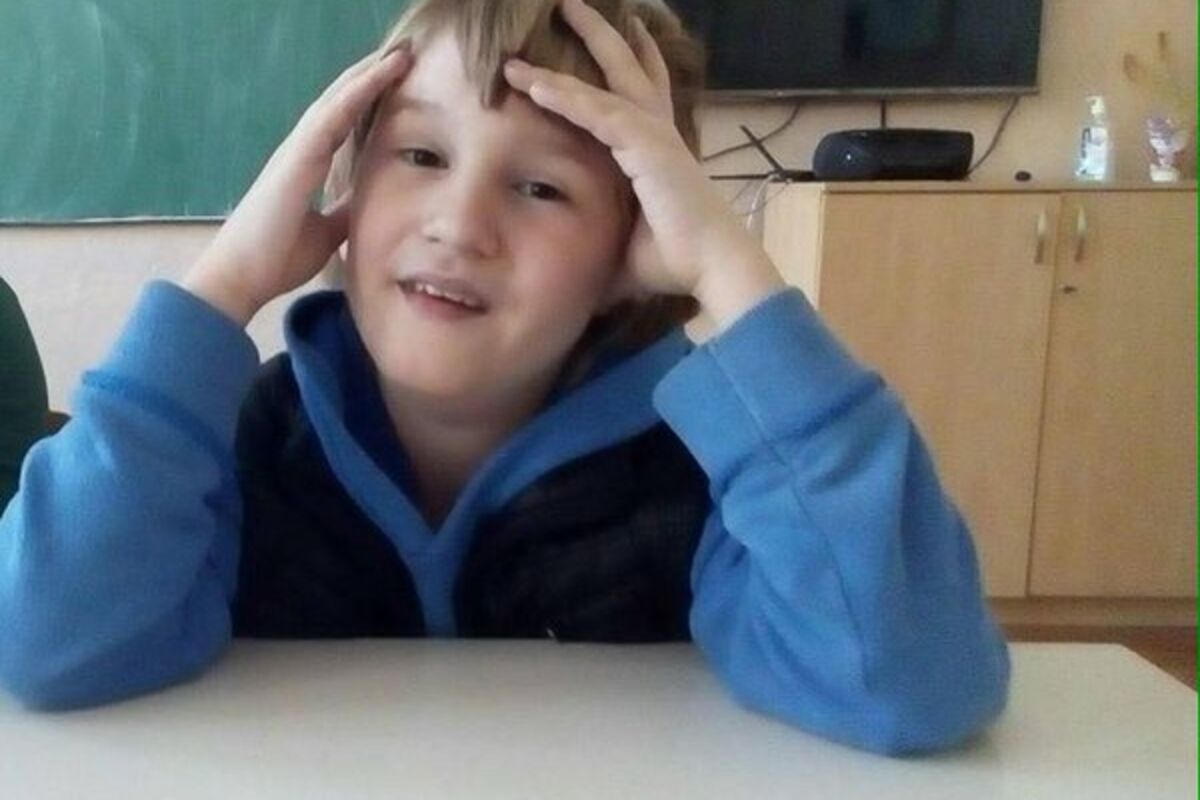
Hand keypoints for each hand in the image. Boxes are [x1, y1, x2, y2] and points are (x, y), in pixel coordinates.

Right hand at [183, 43, 414, 325]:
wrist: (245, 276)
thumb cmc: (278, 256)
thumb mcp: (328, 232)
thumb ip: (344, 212)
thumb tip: (370, 202)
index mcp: (310, 164)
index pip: (346, 122)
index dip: (370, 100)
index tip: (400, 82)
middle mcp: (302, 150)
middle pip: (341, 103)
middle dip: (371, 77)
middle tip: (405, 55)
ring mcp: (296, 151)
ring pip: (337, 102)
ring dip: (367, 76)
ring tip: (398, 56)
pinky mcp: (295, 159)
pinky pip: (328, 120)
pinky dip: (353, 96)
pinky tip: (374, 77)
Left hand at [502, 0, 781, 318]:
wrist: (712, 268)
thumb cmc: (677, 263)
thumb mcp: (626, 251)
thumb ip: (602, 248)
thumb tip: (574, 279)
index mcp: (661, 153)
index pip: (646, 96)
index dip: (639, 61)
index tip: (630, 31)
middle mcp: (660, 134)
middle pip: (629, 69)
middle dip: (604, 36)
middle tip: (576, 4)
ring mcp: (654, 136)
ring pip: (606, 82)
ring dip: (579, 47)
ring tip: (557, 9)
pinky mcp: (646, 148)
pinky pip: (596, 113)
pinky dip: (565, 97)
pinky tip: (535, 84)